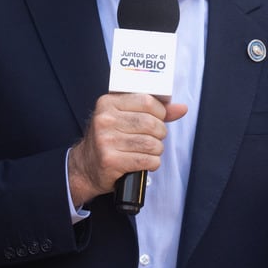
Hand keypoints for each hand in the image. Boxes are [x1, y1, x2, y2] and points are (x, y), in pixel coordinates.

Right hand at [67, 92, 187, 206]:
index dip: (160, 112)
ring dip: (156, 150)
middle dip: (160, 134)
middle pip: (151, 123)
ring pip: (151, 143)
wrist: (86, 167)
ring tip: (149, 152)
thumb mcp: (125, 119)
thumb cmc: (109, 140)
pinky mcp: (110, 160)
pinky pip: (146, 161)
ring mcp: (106, 141)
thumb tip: (182, 108)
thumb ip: (154, 112)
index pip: (147, 101)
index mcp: (108, 103)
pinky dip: (152, 163)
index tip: (158, 119)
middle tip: (154, 138)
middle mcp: (104, 120)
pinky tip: (145, 162)